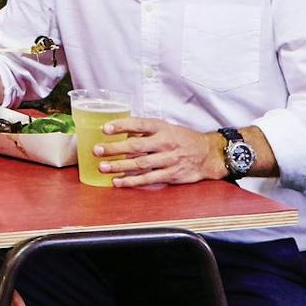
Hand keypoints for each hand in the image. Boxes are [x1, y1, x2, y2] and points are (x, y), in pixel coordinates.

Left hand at [94, 117, 224, 186]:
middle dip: (114, 149)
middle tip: (97, 151)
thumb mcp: (167, 128)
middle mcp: (164, 143)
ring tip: (102, 167)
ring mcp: (168, 160)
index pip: (138, 124)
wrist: (208, 154)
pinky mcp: (171, 175)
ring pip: (140, 164)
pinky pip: (148, 179)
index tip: (104, 128)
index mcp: (162, 128)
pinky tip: (118, 181)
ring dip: (119, 166)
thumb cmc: (183, 139)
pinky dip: (132, 181)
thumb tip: (122, 134)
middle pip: (135, 146)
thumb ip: (146, 131)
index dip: (121, 126)